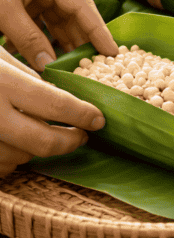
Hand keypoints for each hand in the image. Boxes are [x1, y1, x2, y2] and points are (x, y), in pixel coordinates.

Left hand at [0, 0, 117, 69]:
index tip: (114, 53)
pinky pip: (38, 21)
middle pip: (73, 14)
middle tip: (94, 67)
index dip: (99, 31)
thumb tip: (48, 66)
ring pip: (56, 20)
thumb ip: (27, 37)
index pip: (83, 6)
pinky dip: (41, 39)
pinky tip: (45, 59)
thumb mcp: (2, 8)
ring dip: (61, 43)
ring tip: (73, 68)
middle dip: (82, 41)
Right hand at [0, 48, 104, 175]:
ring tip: (47, 137)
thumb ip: (24, 75)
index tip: (99, 119)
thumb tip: (62, 94)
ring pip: (19, 158)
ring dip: (38, 152)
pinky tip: (14, 147)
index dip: (82, 114)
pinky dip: (10, 161)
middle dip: (68, 142)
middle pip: (40, 141)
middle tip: (81, 136)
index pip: (53, 103)